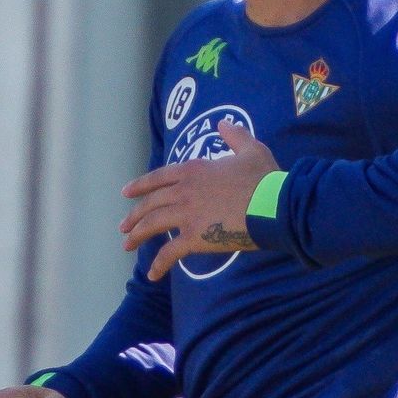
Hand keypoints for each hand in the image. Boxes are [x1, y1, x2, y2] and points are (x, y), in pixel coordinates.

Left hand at [119, 118, 278, 281]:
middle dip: (134, 215)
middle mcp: (184, 190)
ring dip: (137, 235)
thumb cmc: (264, 178)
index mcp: (193, 169)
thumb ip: (235, 135)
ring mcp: (186, 214)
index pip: (158, 177)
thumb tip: (223, 123)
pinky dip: (158, 264)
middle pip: (150, 203)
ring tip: (127, 245)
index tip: (126, 193)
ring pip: (152, 224)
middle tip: (124, 227)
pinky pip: (169, 252)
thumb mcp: (251, 149)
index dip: (140, 185)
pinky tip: (152, 275)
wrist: (273, 205)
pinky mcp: (194, 237)